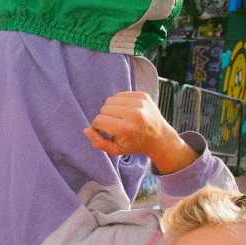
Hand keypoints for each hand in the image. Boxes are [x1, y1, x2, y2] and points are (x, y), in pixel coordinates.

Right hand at [84, 92, 198, 173]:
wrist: (159, 137)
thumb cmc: (134, 144)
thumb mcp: (115, 150)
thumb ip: (98, 142)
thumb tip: (86, 130)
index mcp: (125, 129)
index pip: (98, 120)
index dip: (98, 126)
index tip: (105, 131)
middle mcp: (133, 114)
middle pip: (104, 109)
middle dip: (105, 117)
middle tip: (115, 125)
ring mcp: (139, 103)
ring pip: (111, 100)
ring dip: (112, 109)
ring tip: (121, 117)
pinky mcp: (143, 96)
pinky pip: (120, 94)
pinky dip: (120, 102)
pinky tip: (127, 111)